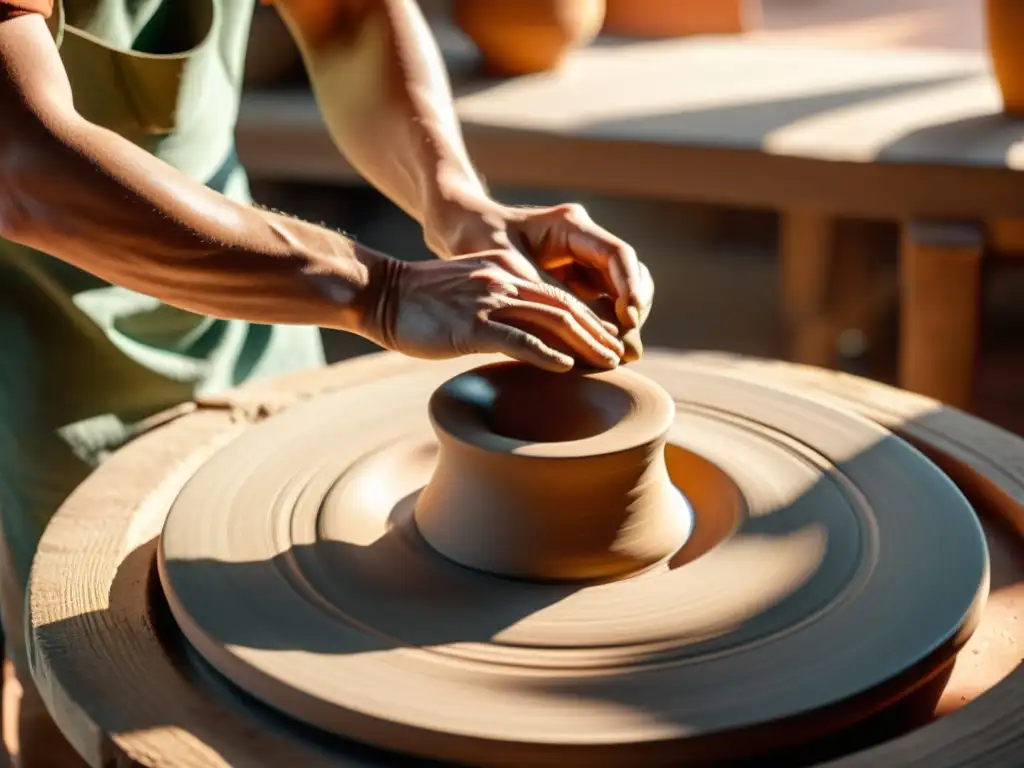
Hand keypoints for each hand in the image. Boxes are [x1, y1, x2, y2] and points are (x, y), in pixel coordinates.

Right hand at [366, 252, 624, 371]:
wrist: (380, 293)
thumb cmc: (419, 303)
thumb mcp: (468, 294)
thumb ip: (499, 309)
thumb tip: (524, 339)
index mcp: (506, 271)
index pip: (559, 295)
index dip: (589, 319)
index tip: (608, 339)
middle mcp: (504, 281)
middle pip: (564, 307)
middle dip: (597, 331)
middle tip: (620, 354)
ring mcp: (489, 301)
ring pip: (550, 321)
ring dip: (584, 343)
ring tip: (607, 362)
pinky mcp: (472, 324)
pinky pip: (518, 339)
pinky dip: (545, 354)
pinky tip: (566, 368)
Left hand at [424, 196, 653, 352]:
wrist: (456, 228)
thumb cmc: (475, 236)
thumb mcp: (507, 264)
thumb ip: (542, 290)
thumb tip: (572, 323)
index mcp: (571, 226)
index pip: (619, 254)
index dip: (631, 287)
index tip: (630, 318)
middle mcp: (582, 241)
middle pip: (629, 274)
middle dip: (633, 309)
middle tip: (626, 347)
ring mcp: (579, 262)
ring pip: (617, 292)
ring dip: (620, 322)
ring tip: (613, 354)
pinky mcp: (570, 282)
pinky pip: (596, 304)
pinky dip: (599, 327)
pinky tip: (593, 352)